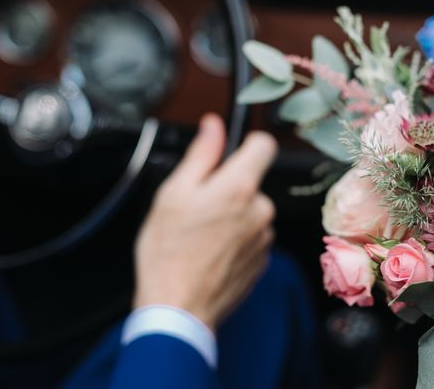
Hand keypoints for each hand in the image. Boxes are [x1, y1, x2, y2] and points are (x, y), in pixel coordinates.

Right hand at [133, 113, 276, 331]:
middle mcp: (261, 209)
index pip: (264, 144)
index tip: (229, 154)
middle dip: (228, 187)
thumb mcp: (174, 193)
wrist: (179, 308)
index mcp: (239, 187)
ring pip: (250, 210)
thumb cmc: (168, 252)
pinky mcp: (263, 259)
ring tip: (200, 235)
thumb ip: (201, 154)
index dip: (247, 143)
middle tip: (197, 209)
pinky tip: (210, 252)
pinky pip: (251, 235)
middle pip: (251, 181)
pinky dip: (235, 238)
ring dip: (231, 215)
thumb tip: (214, 125)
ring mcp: (264, 236)